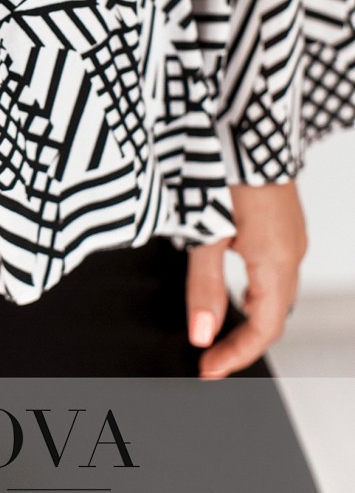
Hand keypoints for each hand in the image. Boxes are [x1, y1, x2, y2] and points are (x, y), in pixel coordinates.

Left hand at [185, 179, 307, 378]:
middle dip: (240, 342)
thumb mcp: (206, 232)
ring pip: (274, 293)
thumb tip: (201, 334)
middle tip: (208, 357)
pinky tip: (230, 286)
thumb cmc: (228, 170)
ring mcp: (290, 237)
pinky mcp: (282, 222)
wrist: (248, 122)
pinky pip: (274, 269)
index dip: (235, 356)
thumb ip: (204, 286)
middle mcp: (290, 253)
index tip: (207, 371)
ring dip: (247, 317)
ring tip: (215, 330)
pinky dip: (253, 291)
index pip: (262, 330)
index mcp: (276, 262)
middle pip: (271, 316)